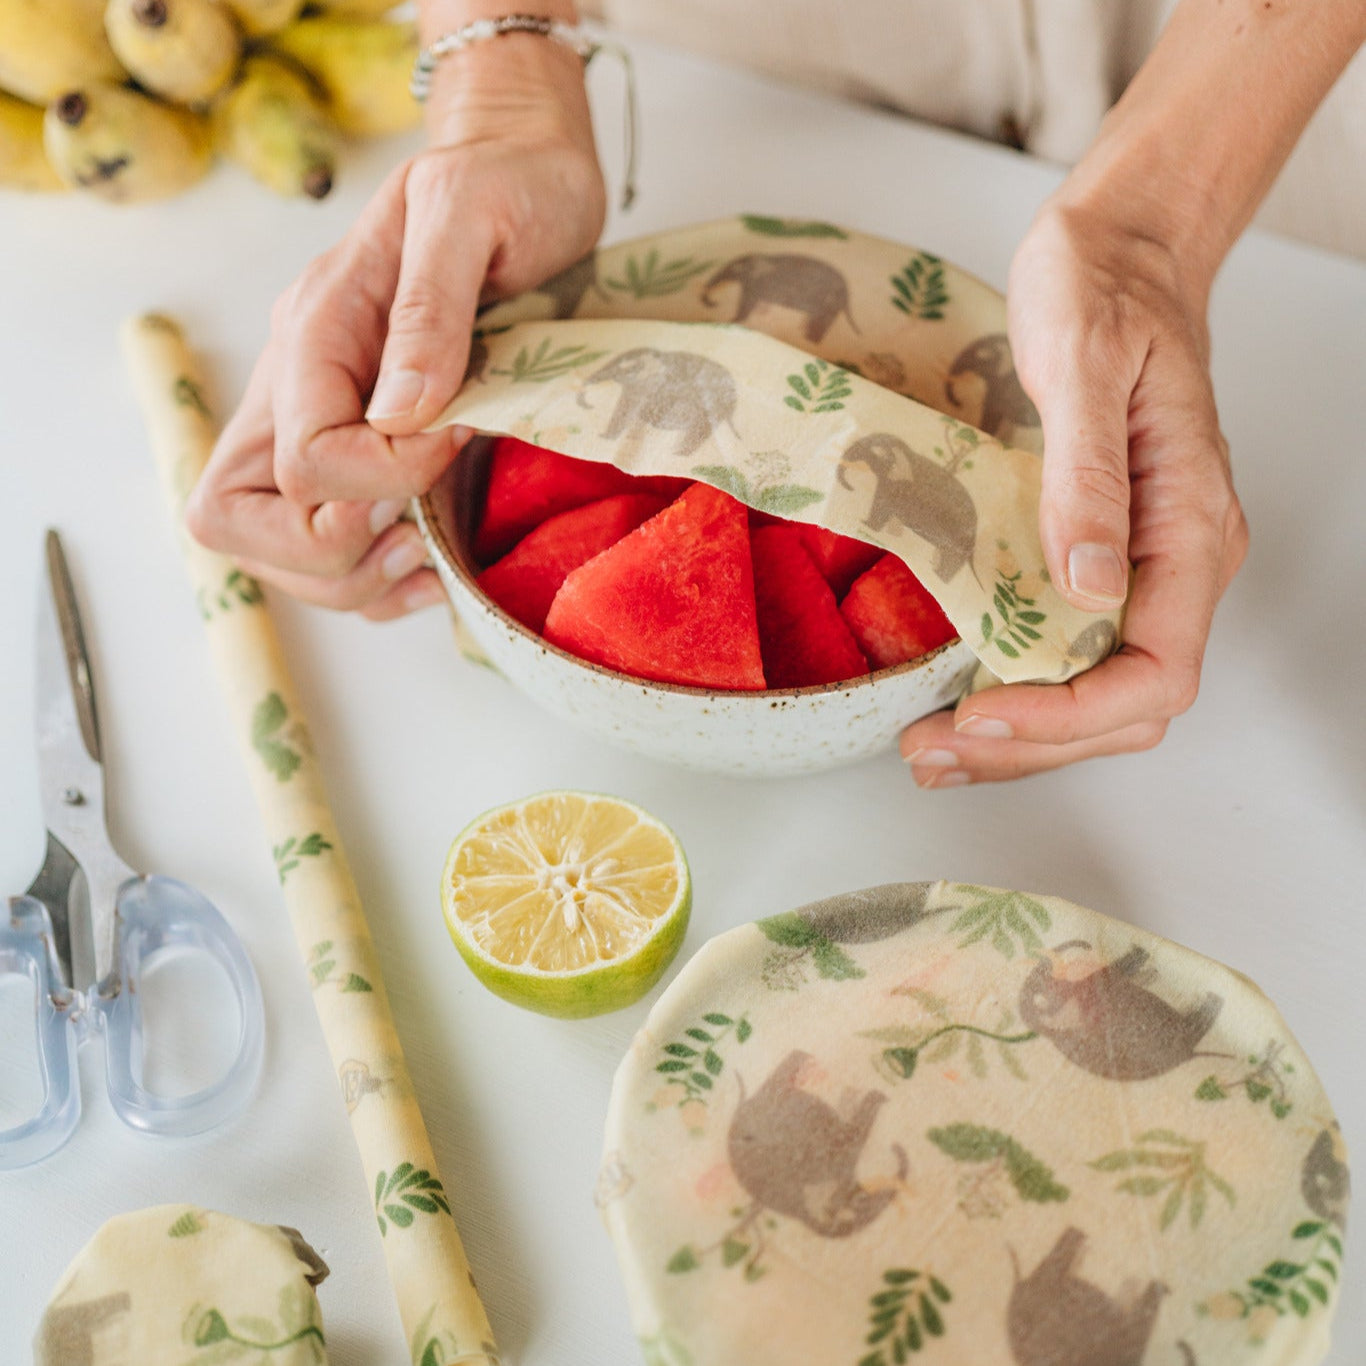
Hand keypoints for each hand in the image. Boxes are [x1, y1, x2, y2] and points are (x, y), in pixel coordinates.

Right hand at [186, 37, 605, 618]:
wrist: (525, 172)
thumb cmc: (505, 182)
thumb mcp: (470, 211)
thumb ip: (429, 308)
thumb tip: (400, 414)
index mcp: (316, 330)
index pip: (302, 454)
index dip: (380, 477)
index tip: (456, 441)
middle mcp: (301, 386)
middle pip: (240, 518)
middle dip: (330, 552)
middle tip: (417, 532)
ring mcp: (325, 424)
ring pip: (277, 550)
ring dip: (350, 578)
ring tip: (428, 555)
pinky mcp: (364, 452)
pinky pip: (332, 548)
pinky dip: (375, 581)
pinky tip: (432, 566)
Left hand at [900, 194, 1247, 784]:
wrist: (1118, 254)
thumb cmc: (1105, 291)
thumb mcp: (1085, 366)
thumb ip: (1088, 477)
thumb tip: (1089, 586)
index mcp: (1190, 527)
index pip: (1155, 671)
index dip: (1069, 714)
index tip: (981, 712)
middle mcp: (1174, 563)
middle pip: (1123, 706)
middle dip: (1028, 743)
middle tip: (930, 751)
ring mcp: (1139, 565)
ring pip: (1095, 693)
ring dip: (1016, 737)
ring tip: (930, 751)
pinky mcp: (1097, 558)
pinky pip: (1069, 652)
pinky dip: (1015, 695)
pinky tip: (956, 708)